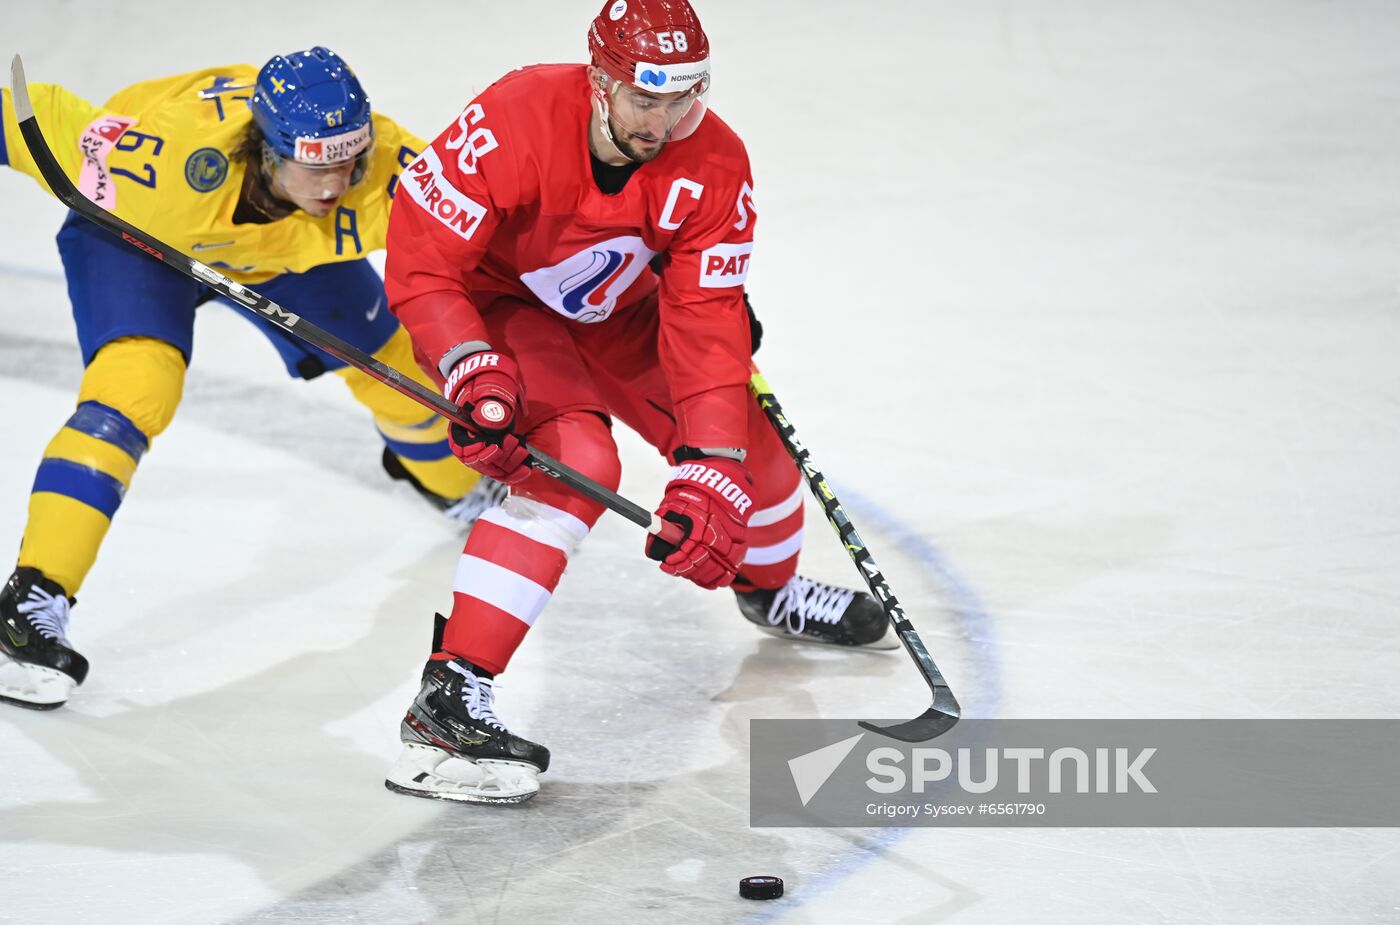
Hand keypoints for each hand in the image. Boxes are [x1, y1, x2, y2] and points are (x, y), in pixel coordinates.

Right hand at [444, 351, 529, 484]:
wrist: (496, 386)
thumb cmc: (489, 385)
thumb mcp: (488, 389)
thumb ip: (488, 404)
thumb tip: (488, 422)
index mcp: (459, 430)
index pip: (463, 450)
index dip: (479, 452)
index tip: (495, 446)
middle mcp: (468, 445)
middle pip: (479, 463)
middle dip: (499, 457)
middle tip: (514, 443)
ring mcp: (483, 453)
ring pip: (494, 469)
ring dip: (510, 464)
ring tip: (523, 451)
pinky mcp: (497, 458)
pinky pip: (503, 472)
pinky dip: (515, 473)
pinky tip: (526, 468)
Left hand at [645, 456, 752, 588]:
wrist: (723, 480)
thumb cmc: (695, 491)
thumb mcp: (673, 504)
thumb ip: (663, 526)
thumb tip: (653, 549)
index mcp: (701, 526)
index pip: (687, 555)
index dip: (675, 564)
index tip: (666, 565)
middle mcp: (718, 536)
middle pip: (702, 566)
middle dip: (686, 571)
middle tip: (675, 569)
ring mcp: (732, 541)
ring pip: (718, 571)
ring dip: (702, 577)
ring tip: (691, 575)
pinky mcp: (741, 543)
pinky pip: (733, 568)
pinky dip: (722, 578)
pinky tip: (711, 581)